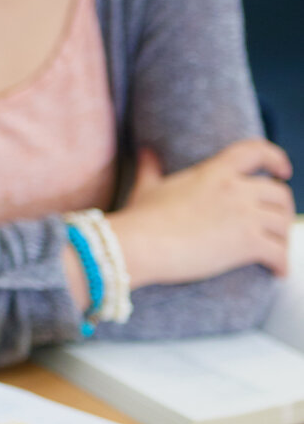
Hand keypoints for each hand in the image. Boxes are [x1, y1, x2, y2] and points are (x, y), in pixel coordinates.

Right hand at [109, 139, 293, 288]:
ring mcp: (244, 216)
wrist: (139, 245)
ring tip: (275, 250)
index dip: (275, 158)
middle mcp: (236, 190)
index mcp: (214, 173)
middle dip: (283, 208)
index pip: (255, 152)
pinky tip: (277, 271)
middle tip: (276, 222)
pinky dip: (282, 263)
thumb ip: (150, 168)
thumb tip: (145, 152)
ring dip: (283, 239)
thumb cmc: (140, 219)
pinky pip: (279, 253)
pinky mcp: (248, 243)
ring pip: (283, 224)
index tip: (283, 170)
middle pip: (279, 193)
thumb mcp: (147, 188)